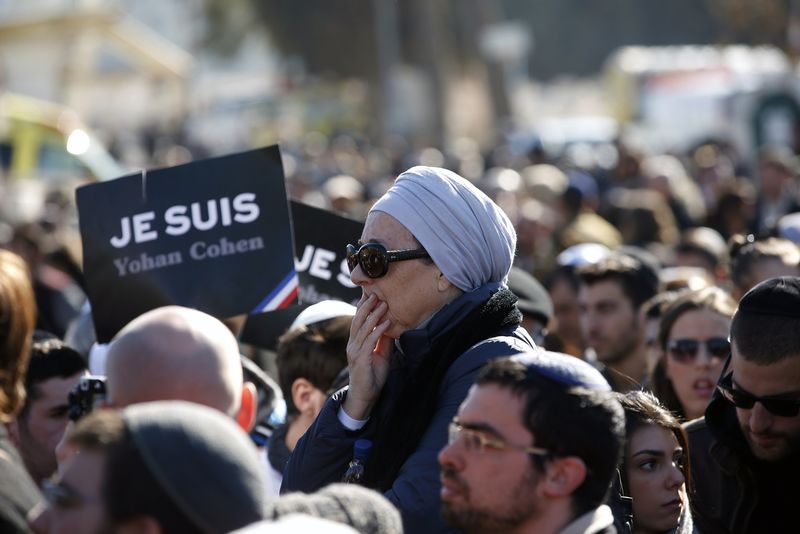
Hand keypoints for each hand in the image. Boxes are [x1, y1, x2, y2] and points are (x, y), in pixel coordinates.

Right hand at [343, 293, 391, 419]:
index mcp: (356, 343)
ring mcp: (355, 351)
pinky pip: (370, 341)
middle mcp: (353, 345)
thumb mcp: (381, 355)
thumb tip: (390, 326)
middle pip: (358, 320)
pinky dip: (379, 330)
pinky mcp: (360, 359)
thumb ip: (383, 341)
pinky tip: (387, 323)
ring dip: (374, 315)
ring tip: (383, 304)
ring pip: (363, 328)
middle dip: (367, 306)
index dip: (363, 307)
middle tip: (376, 294)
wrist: (365, 397)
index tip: (370, 294)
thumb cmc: (372, 377)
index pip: (358, 321)